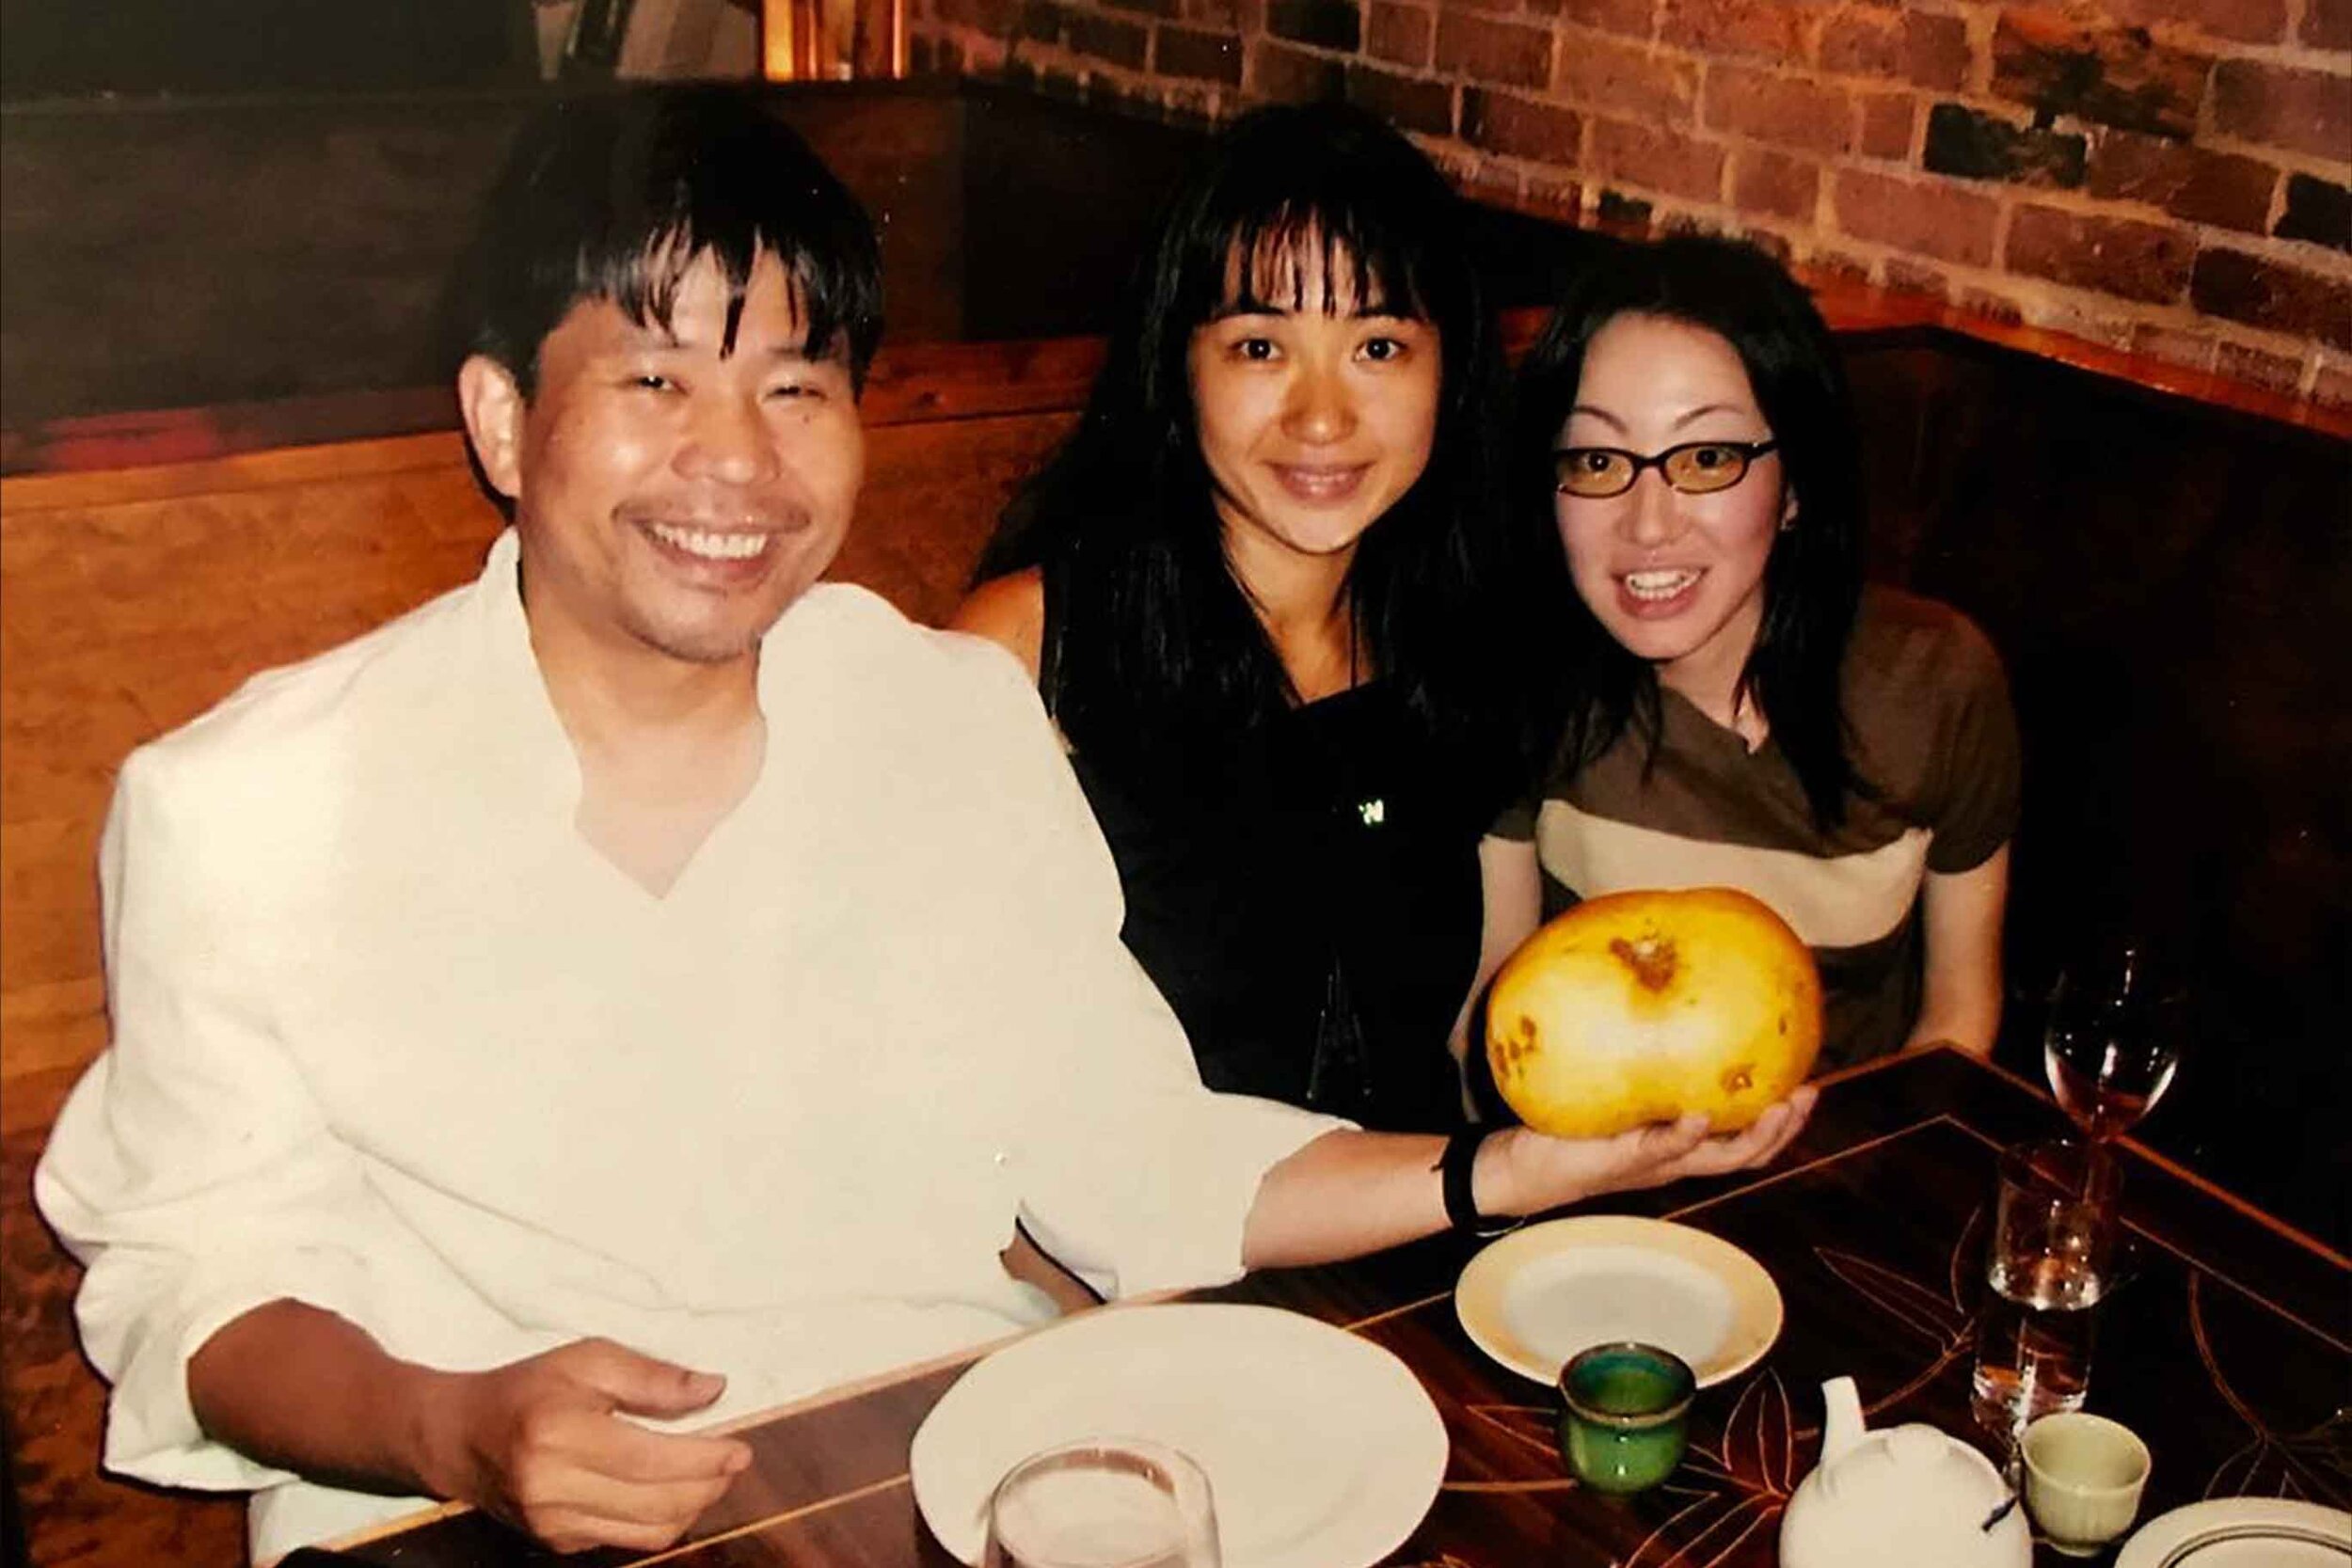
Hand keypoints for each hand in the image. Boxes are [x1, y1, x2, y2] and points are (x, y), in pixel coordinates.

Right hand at [414, 1337, 750, 1553]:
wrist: (461, 1437)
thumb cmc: (529, 1389)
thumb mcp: (587, 1360)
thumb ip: (652, 1376)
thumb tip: (714, 1389)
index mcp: (559, 1433)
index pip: (651, 1461)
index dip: (706, 1459)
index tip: (740, 1449)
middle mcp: (552, 1487)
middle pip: (657, 1503)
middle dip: (708, 1485)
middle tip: (732, 1461)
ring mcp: (553, 1524)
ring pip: (649, 1532)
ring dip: (692, 1508)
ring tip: (710, 1478)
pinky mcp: (557, 1543)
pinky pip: (627, 1541)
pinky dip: (660, 1520)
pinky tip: (670, 1492)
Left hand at [1482, 1086, 1816, 1214]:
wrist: (1521, 1168)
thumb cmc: (1568, 1127)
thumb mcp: (1610, 1091)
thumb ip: (1635, 1062)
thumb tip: (1646, 997)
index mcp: (1679, 1147)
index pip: (1743, 1139)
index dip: (1781, 1120)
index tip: (1809, 1084)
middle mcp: (1674, 1161)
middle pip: (1746, 1155)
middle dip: (1783, 1128)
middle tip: (1809, 1092)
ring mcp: (1650, 1164)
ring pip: (1717, 1159)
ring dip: (1753, 1135)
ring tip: (1777, 1106)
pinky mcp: (1619, 1161)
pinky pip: (1659, 1149)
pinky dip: (1684, 1135)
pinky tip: (1701, 1116)